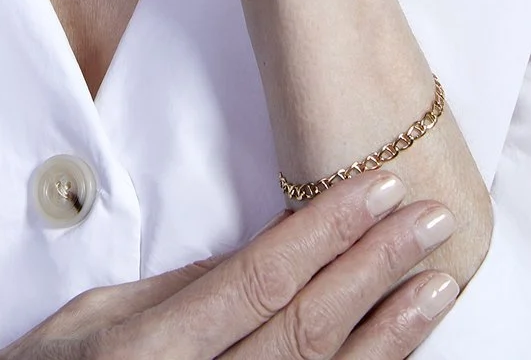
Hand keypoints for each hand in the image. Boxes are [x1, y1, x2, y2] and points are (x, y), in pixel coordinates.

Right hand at [0, 171, 458, 358]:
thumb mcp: (91, 320)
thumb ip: (176, 292)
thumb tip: (258, 255)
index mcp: (153, 350)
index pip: (261, 281)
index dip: (326, 233)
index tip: (377, 187)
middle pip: (306, 328)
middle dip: (374, 267)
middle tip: (430, 216)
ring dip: (390, 329)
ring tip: (439, 280)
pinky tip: (397, 344)